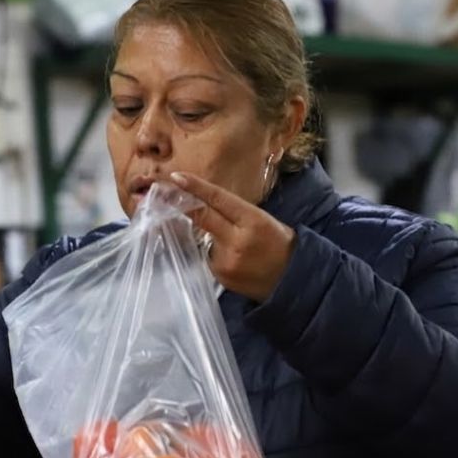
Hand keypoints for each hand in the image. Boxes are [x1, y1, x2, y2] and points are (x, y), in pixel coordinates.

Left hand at [170, 172, 295, 302]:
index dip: (196, 187)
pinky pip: (209, 257)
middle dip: (183, 205)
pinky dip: (215, 254)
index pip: (218, 199)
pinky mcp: (220, 276)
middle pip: (202, 217)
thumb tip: (205, 202)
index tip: (176, 177)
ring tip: (238, 246)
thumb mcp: (263, 219)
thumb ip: (234, 213)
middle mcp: (237, 240)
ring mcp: (226, 261)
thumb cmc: (279, 243)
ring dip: (210, 236)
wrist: (293, 279)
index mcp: (252, 220)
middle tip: (164, 195)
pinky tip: (235, 260)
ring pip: (205, 239)